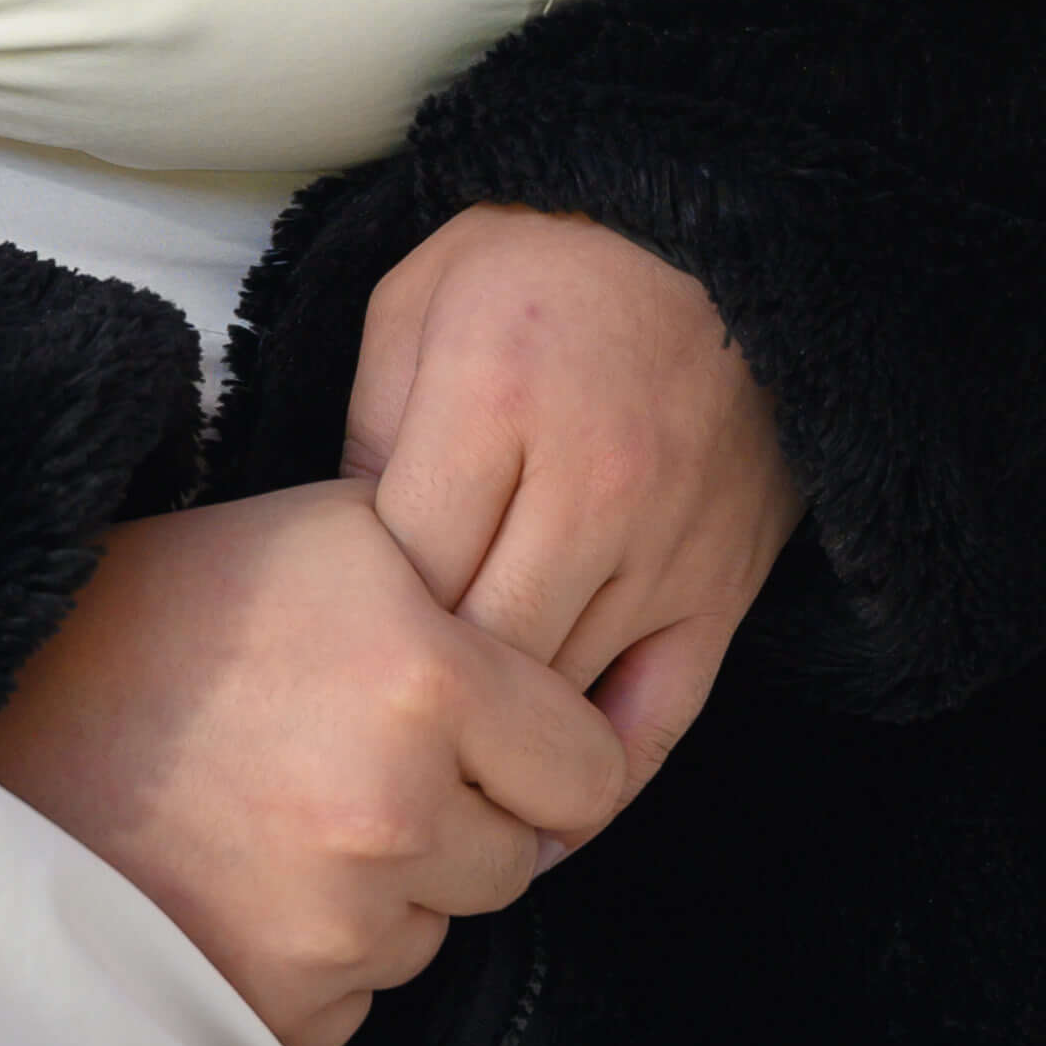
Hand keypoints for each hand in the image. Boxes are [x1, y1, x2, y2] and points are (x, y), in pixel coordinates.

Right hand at [0, 481, 626, 1045]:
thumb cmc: (162, 615)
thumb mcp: (326, 534)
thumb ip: (467, 577)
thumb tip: (564, 645)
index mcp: (427, 681)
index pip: (589, 772)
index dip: (546, 749)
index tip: (493, 734)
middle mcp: (397, 811)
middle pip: (517, 857)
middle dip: (463, 816)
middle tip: (351, 756)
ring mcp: (338, 925)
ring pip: (436, 926)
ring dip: (390, 886)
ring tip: (279, 808)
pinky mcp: (284, 1009)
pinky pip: (362, 993)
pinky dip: (321, 951)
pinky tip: (243, 877)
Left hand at [343, 201, 801, 791]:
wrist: (720, 225)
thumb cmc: (543, 258)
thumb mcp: (416, 301)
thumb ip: (371, 427)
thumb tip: (341, 559)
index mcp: (492, 405)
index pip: (403, 574)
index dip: (354, 626)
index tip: (319, 651)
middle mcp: (586, 488)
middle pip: (477, 656)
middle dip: (413, 708)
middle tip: (352, 749)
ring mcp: (665, 547)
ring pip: (557, 700)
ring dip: (490, 754)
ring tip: (421, 798)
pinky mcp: (725, 586)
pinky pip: (661, 719)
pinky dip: (600, 782)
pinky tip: (542, 820)